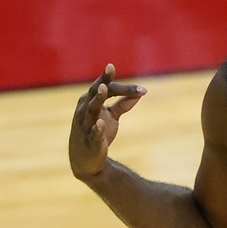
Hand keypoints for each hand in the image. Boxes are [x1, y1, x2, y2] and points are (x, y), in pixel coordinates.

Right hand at [69, 63, 146, 179]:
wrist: (86, 159)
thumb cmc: (98, 132)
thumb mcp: (112, 116)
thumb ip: (123, 103)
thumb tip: (140, 92)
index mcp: (90, 101)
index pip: (105, 88)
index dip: (123, 86)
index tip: (141, 87)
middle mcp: (85, 109)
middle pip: (96, 93)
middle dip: (104, 82)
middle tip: (110, 68)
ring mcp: (85, 125)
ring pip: (91, 109)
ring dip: (97, 99)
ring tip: (104, 89)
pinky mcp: (89, 141)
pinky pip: (92, 133)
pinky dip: (96, 128)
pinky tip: (100, 123)